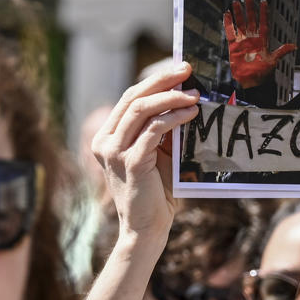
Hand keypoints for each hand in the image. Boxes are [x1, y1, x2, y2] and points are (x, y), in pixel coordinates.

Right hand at [88, 60, 193, 249]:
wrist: (147, 228)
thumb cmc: (156, 192)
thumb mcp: (158, 153)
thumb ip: (163, 129)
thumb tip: (186, 97)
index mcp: (107, 136)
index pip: (130, 98)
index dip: (154, 81)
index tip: (179, 71)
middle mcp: (105, 141)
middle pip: (134, 98)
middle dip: (162, 81)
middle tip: (187, 71)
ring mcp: (114, 152)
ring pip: (142, 110)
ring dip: (171, 98)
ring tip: (195, 95)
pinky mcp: (130, 163)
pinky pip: (154, 131)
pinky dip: (174, 118)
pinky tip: (191, 114)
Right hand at [224, 0, 295, 88]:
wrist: (251, 81)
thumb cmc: (263, 73)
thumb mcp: (273, 61)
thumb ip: (281, 51)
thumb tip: (294, 46)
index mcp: (262, 40)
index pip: (263, 23)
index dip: (263, 13)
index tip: (263, 2)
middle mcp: (252, 39)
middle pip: (251, 20)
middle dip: (250, 10)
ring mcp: (243, 41)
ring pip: (240, 24)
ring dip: (238, 14)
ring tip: (236, 3)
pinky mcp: (234, 46)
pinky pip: (230, 32)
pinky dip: (228, 24)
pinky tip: (227, 15)